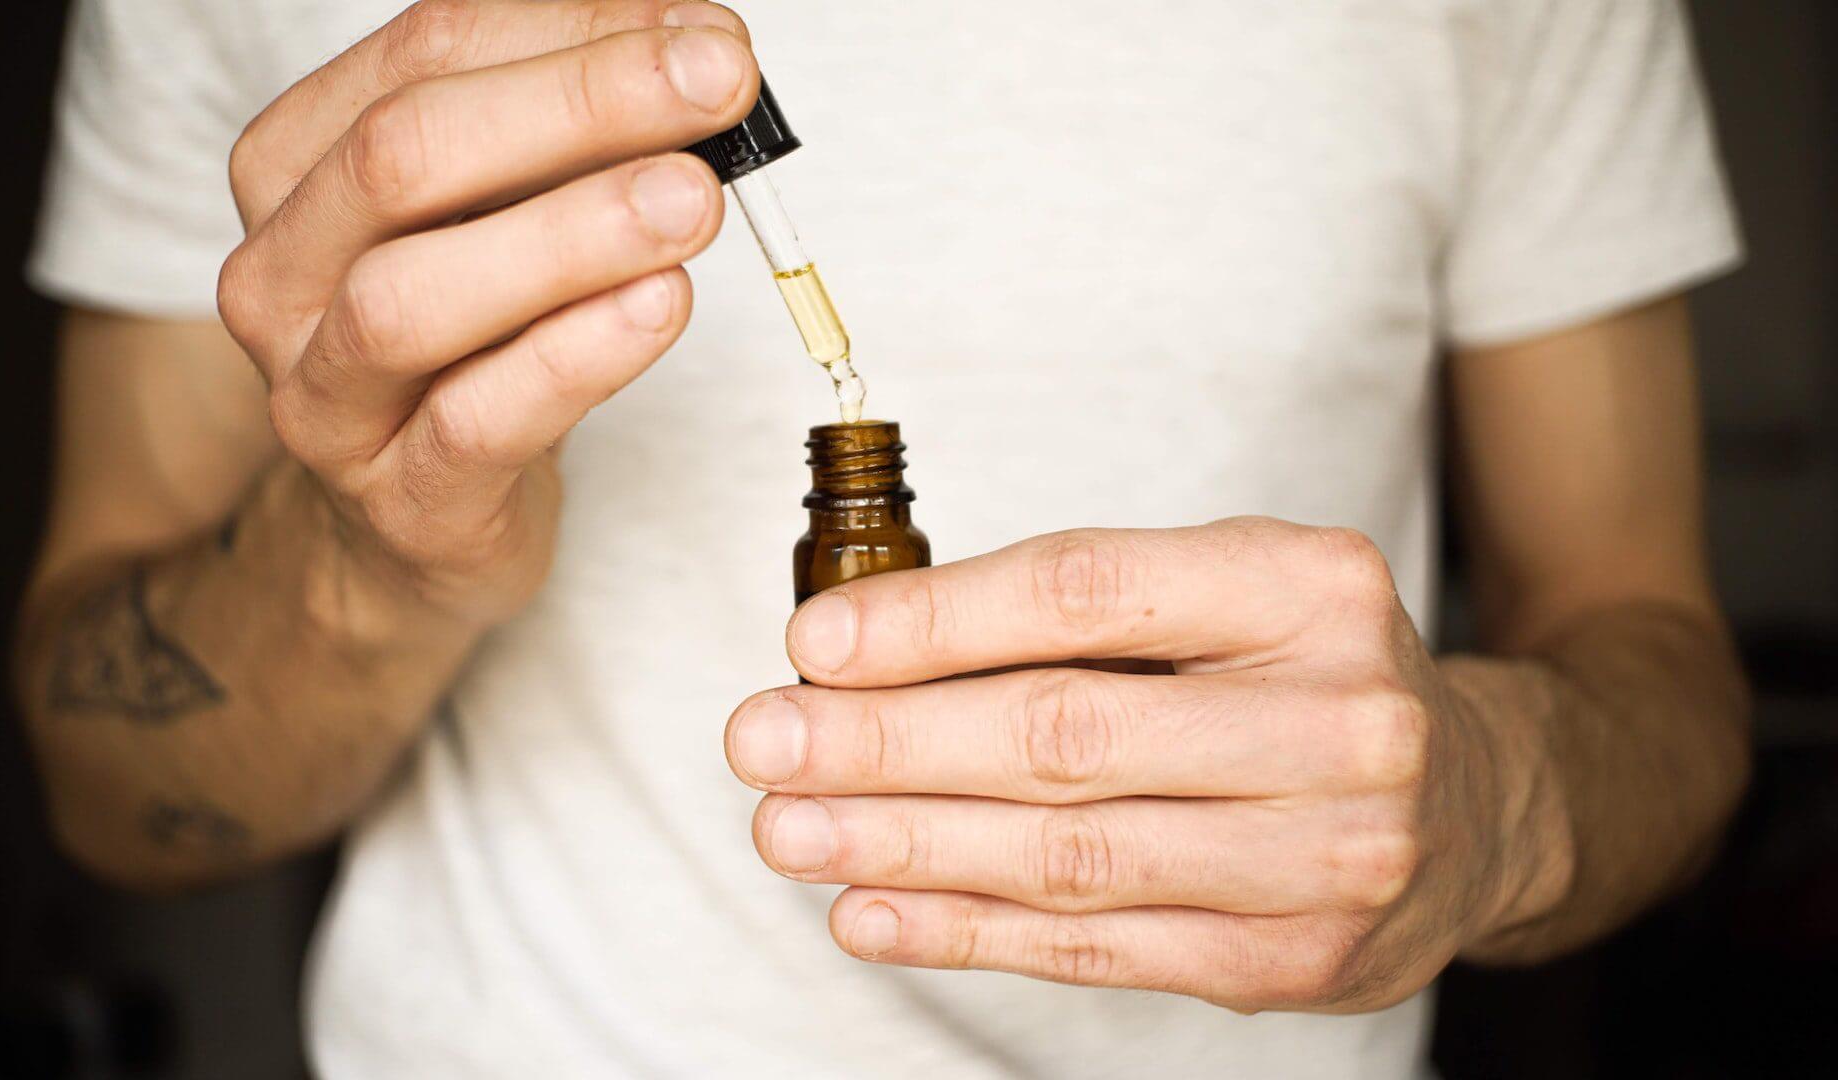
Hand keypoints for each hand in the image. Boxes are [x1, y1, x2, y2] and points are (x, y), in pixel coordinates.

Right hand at [217, 0, 756, 623]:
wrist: (421, 521)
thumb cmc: (475, 343)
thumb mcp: (505, 214)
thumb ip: (573, 132)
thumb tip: (698, 53)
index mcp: (297, 165)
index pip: (427, 54)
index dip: (575, 30)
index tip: (706, 36)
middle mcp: (283, 274)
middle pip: (404, 157)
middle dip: (578, 105)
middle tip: (716, 85)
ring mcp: (325, 397)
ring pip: (411, 299)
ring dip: (570, 236)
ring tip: (693, 200)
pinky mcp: (398, 498)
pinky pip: (475, 421)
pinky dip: (573, 357)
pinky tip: (660, 305)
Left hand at [725, 518, 1566, 1012]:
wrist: (1470, 806)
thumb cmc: (1300, 677)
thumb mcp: (1223, 595)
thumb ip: (1074, 615)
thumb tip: (859, 649)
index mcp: (1310, 587)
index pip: (1086, 595)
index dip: (933, 620)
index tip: (814, 641)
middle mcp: (1338, 719)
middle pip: (1064, 732)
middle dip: (887, 743)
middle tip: (763, 740)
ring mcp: (1324, 856)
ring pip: (1068, 854)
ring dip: (902, 846)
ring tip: (788, 830)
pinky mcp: (1292, 961)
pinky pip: (1094, 949)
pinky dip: (967, 931)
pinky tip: (873, 912)